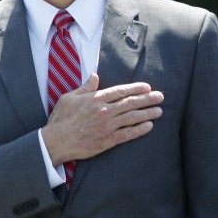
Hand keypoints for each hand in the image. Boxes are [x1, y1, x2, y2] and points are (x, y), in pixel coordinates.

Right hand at [41, 73, 162, 165]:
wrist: (56, 141)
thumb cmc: (60, 119)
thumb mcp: (69, 98)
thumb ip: (84, 88)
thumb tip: (94, 76)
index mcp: (95, 99)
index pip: (121, 91)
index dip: (136, 88)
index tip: (147, 87)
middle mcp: (104, 111)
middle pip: (131, 102)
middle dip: (148, 99)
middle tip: (160, 97)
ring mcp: (107, 126)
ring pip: (133, 117)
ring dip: (148, 113)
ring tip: (159, 110)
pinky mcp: (108, 140)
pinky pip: (129, 134)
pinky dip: (140, 129)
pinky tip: (149, 126)